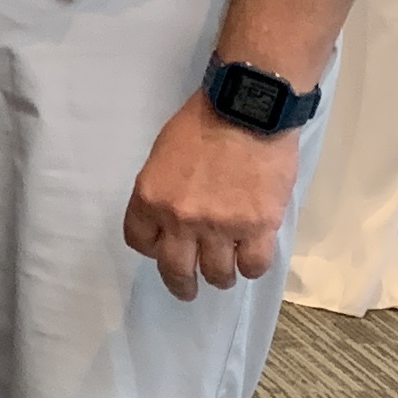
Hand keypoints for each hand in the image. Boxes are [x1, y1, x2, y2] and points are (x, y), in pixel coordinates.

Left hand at [120, 91, 295, 301]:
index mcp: (150, 197)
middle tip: (188, 289)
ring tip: (228, 269)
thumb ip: (162, 190)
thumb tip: (170, 217)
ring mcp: (220, 226)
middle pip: (175, 271)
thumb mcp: (163, 154)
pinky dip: (252, 265)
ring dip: (221, 275)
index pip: (139, 242)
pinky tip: (251, 256)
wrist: (247, 108)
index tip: (163, 248)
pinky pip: (253, 265)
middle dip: (181, 285)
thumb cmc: (203, 121)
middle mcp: (180, 219)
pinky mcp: (258, 227)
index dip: (153, 249)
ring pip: (217, 274)